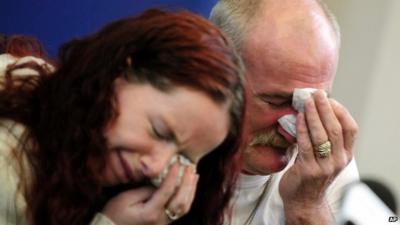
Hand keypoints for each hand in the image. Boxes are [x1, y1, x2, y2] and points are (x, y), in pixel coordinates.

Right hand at [102, 163, 198, 224]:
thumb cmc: (114, 214)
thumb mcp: (125, 198)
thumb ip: (145, 190)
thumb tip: (161, 182)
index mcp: (150, 213)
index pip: (167, 191)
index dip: (173, 175)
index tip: (177, 162)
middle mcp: (161, 220)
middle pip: (181, 200)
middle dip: (187, 181)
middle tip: (190, 166)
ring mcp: (164, 223)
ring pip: (184, 207)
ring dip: (191, 189)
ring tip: (194, 174)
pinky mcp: (165, 223)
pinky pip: (181, 211)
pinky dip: (188, 197)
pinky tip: (189, 187)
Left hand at [279, 90, 357, 223]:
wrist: (303, 200)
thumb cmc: (311, 173)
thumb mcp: (324, 156)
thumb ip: (324, 138)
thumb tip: (315, 110)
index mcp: (345, 155)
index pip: (350, 128)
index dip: (340, 111)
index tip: (328, 98)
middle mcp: (339, 161)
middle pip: (336, 128)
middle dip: (325, 108)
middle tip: (316, 93)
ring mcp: (325, 166)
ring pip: (322, 135)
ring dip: (313, 115)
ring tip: (306, 101)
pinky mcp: (309, 170)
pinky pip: (306, 145)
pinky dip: (302, 129)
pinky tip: (298, 117)